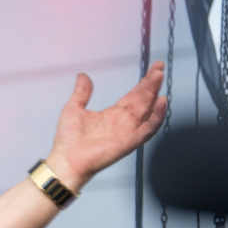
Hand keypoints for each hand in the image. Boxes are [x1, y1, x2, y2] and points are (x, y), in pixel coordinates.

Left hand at [45, 62, 166, 190]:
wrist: (66, 159)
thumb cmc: (69, 140)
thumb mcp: (74, 108)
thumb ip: (82, 92)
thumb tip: (83, 76)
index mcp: (113, 114)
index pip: (134, 95)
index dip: (144, 81)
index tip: (154, 67)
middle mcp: (124, 121)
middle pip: (143, 99)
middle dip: (152, 83)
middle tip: (159, 67)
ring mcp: (129, 131)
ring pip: (147, 109)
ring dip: (154, 93)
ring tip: (159, 77)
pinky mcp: (130, 141)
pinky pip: (148, 128)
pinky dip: (157, 116)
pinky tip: (161, 102)